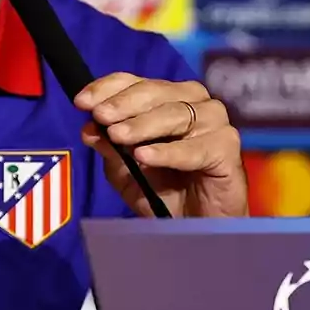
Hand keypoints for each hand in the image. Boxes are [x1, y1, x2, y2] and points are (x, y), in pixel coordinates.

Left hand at [75, 72, 247, 218]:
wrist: (195, 226)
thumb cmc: (163, 192)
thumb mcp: (125, 170)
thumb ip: (109, 147)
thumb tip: (88, 128)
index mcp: (167, 98)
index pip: (134, 82)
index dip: (107, 88)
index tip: (81, 102)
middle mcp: (193, 102)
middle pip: (155, 92)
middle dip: (124, 104)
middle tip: (101, 117)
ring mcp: (214, 122)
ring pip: (175, 114)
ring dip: (143, 124)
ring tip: (119, 136)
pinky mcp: (227, 148)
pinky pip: (195, 147)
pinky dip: (168, 151)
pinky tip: (145, 156)